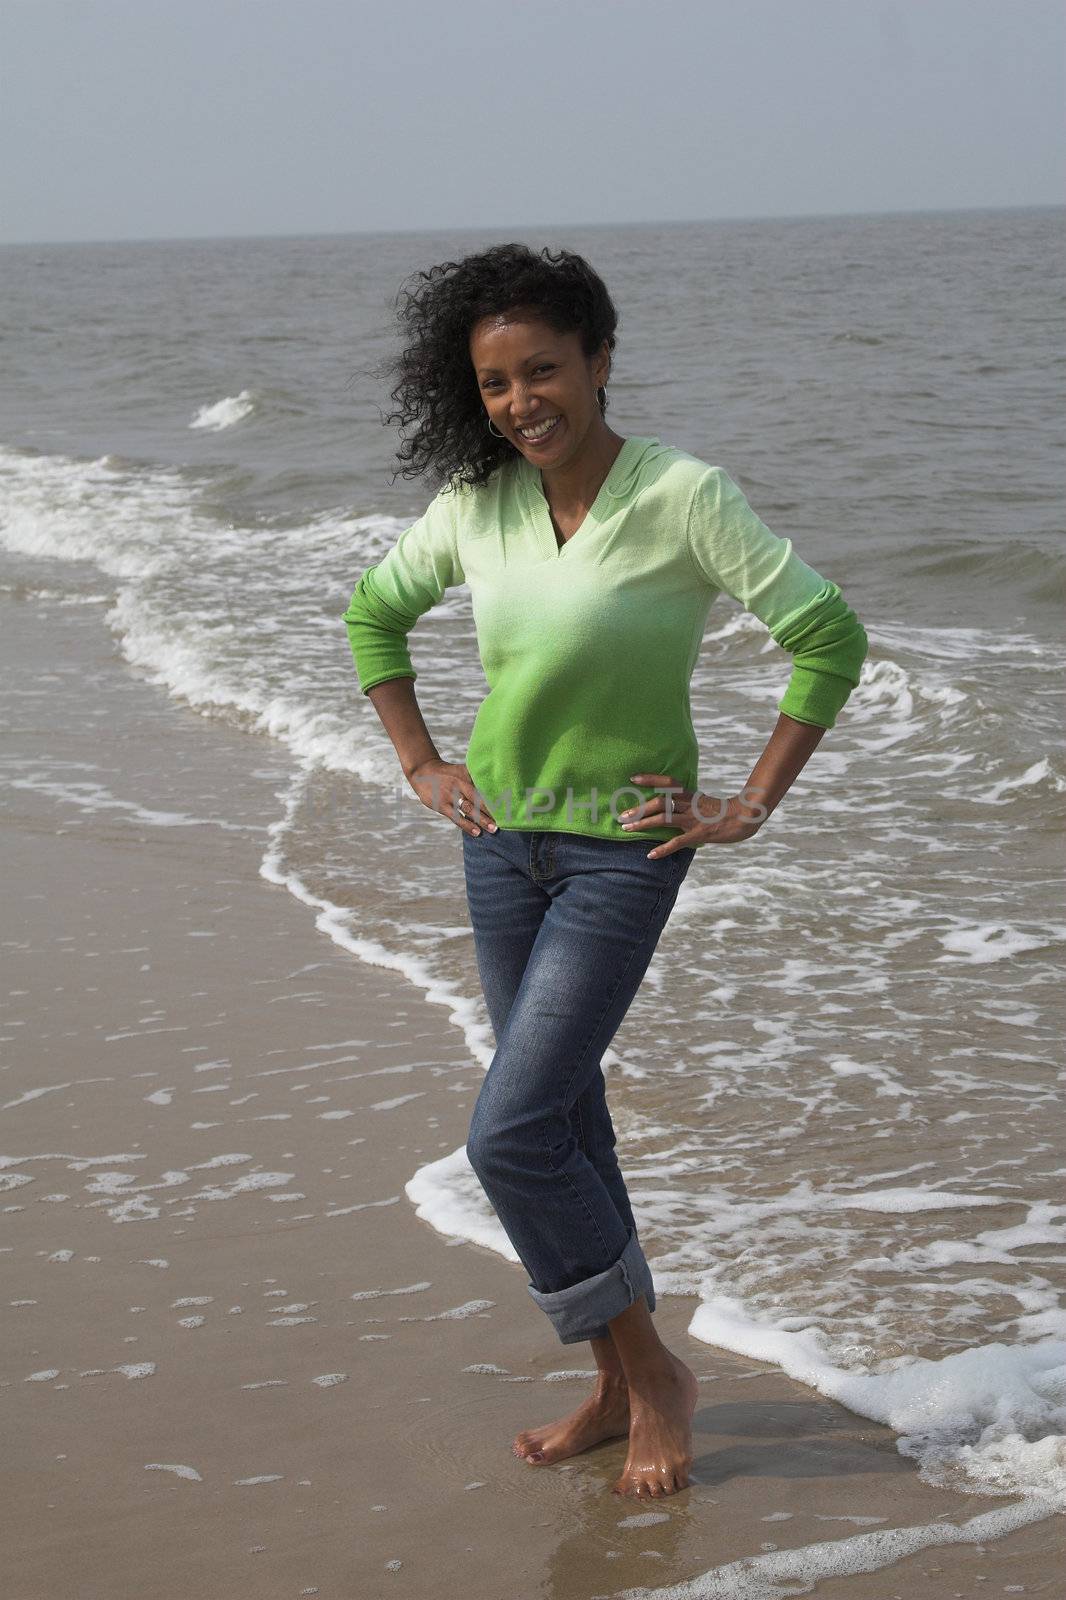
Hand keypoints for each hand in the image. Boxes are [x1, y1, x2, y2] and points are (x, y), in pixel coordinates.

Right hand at [406, 758, 497, 837]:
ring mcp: (450, 795)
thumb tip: (496, 784)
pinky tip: (477, 832)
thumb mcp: (461, 770)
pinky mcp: (441, 805)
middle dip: (492, 810)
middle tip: (505, 820)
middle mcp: (459, 784)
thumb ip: (476, 776)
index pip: (483, 786)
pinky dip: (467, 825)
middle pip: (478, 798)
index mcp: (466, 775)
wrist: (423, 771)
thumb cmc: (448, 773)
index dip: (496, 796)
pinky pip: (456, 817)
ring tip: (493, 829)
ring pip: (469, 809)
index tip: (508, 804)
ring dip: (482, 819)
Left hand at [618, 772, 767, 857]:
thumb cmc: (723, 811)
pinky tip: (650, 855)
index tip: (633, 778)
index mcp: (691, 795)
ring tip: (627, 829)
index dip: (651, 778)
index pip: (669, 782)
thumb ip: (687, 802)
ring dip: (643, 824)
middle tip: (622, 816)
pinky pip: (677, 842)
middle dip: (639, 809)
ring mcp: (694, 819)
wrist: (745, 818)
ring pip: (664, 818)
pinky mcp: (699, 834)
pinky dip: (662, 849)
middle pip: (661, 802)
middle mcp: (690, 804)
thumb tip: (670, 804)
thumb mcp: (703, 802)